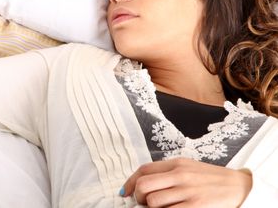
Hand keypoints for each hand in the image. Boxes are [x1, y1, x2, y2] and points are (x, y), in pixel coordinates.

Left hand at [122, 158, 251, 207]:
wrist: (241, 187)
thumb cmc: (212, 180)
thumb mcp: (189, 168)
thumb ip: (168, 173)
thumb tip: (143, 184)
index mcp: (176, 164)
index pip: (144, 170)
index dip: (130, 182)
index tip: (125, 193)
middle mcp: (180, 175)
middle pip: (144, 185)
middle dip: (139, 197)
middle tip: (143, 204)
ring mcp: (187, 191)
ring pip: (153, 201)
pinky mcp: (195, 206)